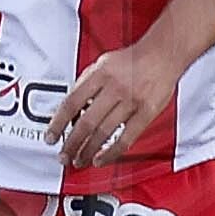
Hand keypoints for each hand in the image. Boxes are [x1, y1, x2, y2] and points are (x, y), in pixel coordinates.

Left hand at [50, 40, 184, 171]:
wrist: (163, 54)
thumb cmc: (132, 60)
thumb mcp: (102, 64)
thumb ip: (86, 84)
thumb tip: (70, 107)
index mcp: (98, 75)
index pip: (71, 103)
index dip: (57, 123)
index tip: (50, 137)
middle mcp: (113, 88)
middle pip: (86, 122)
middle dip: (71, 143)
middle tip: (64, 156)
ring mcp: (131, 101)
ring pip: (104, 132)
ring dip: (88, 150)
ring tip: (80, 160)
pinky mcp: (147, 112)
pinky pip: (127, 138)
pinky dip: (112, 152)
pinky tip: (101, 159)